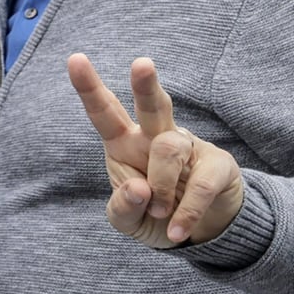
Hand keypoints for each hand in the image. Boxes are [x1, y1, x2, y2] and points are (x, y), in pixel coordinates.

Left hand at [66, 54, 246, 248]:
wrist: (199, 234)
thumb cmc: (152, 215)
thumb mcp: (126, 220)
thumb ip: (123, 207)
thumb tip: (139, 189)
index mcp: (123, 144)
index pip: (104, 112)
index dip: (89, 88)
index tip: (75, 59)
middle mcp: (154, 137)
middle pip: (152, 106)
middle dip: (146, 85)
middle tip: (141, 64)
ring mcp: (190, 147)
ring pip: (170, 148)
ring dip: (161, 186)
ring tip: (159, 212)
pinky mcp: (218, 165)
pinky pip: (202, 183)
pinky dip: (186, 212)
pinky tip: (177, 230)